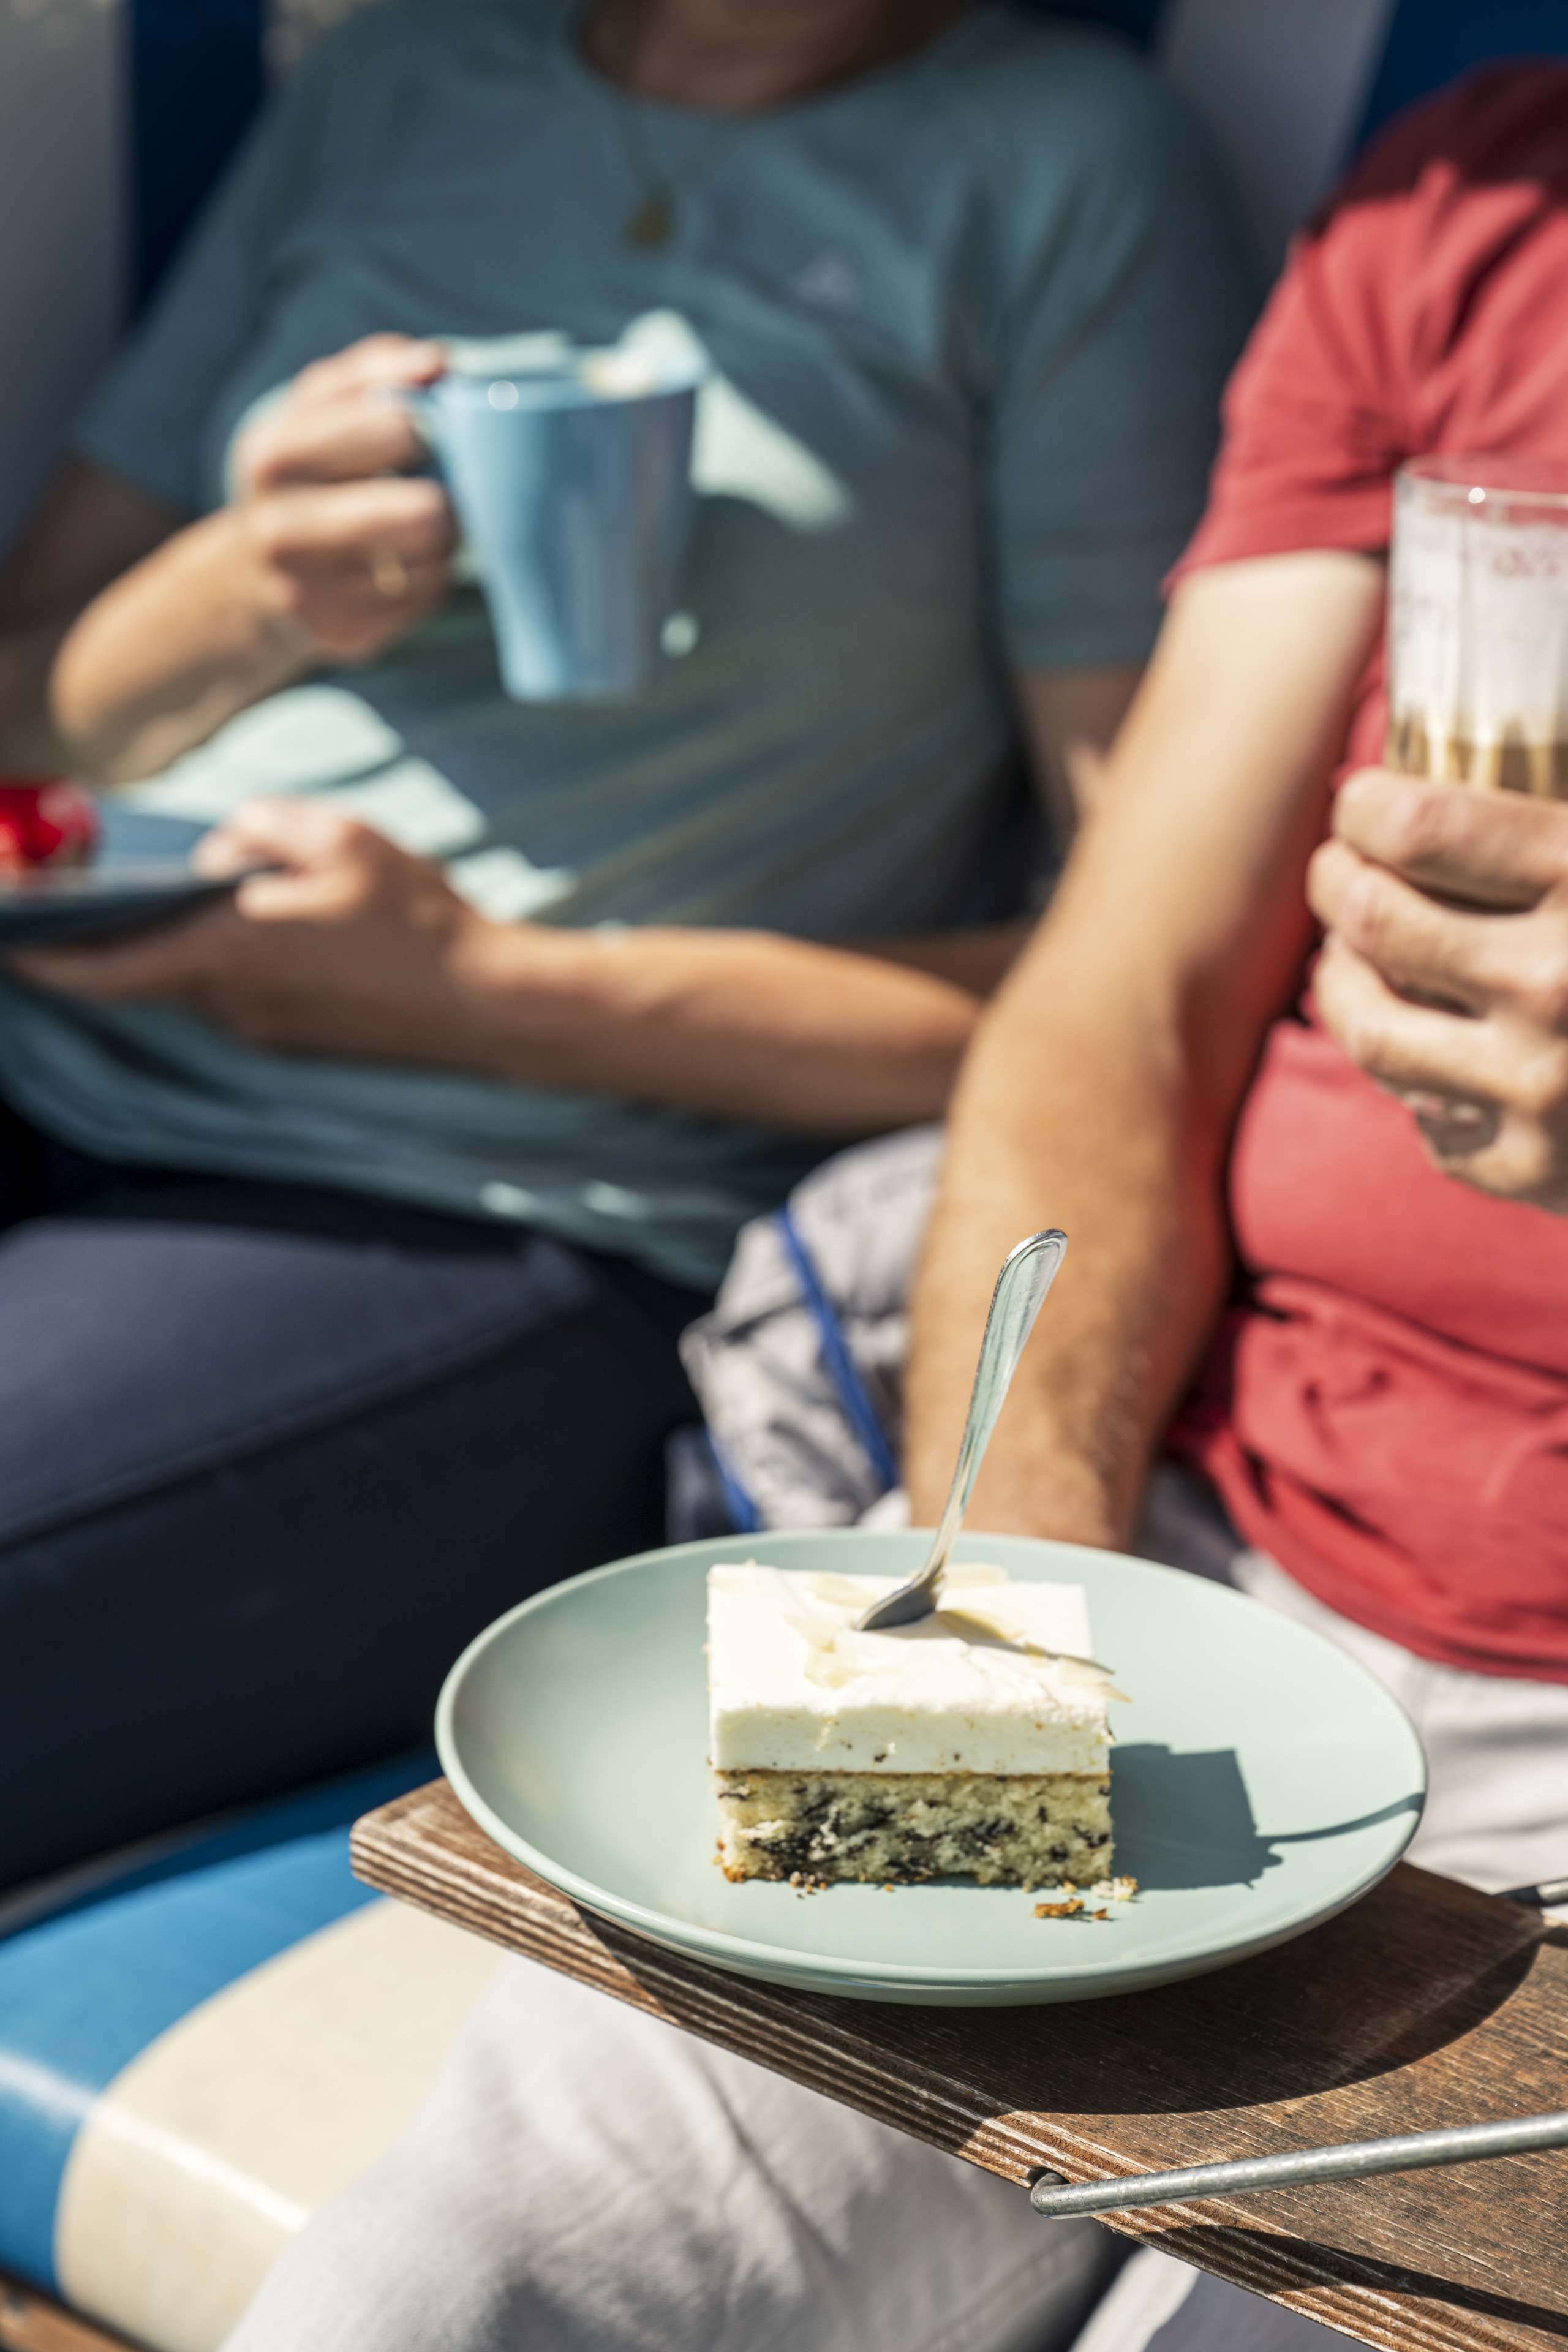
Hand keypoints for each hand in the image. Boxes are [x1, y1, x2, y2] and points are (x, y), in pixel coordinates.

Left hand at [9, 799, 500, 1063]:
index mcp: (229, 952)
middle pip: (154, 963)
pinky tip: (300, 927)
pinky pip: (244, 990)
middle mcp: (232, 1003)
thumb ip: (261, 828)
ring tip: (264, 894)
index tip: (13, 945)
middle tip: (135, 885)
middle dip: (141, 925)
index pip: (106, 967)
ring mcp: (264, 1029)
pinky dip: (246, 957)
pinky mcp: (297, 1039)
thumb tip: (223, 856)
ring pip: (203, 973)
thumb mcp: (341, 837)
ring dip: (209, 936)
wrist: (487, 1005)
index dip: (48, 958)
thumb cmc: (416, 919)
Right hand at [229, 334, 456, 665]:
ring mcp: (313, 594)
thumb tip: (439, 364)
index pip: (394, 429)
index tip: (427, 431)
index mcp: (275, 456)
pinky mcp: (347, 637)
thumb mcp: (318, 408)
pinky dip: (431, 580)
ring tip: (421, 529)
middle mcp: (283, 532)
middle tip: (440, 490)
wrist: (253, 577)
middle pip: (424, 514)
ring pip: (433, 563)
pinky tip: (407, 566)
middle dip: (446, 500)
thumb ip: (375, 371)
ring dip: (444, 544)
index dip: (428, 428)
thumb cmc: (307, 473)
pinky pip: (427, 601)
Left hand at [1308, 768, 1567, 1208]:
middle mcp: (1560, 986)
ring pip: (1370, 1028)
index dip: (1365, 807)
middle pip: (1376, 920)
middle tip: (1336, 869)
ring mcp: (1540, 1090)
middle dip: (1335, 883)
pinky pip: (1427, 1118)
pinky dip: (1418, 1079)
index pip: (1420, 827)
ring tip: (1348, 951)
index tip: (1358, 802)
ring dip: (1341, 980)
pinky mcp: (1534, 1171)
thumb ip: (1565, 806)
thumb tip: (1479, 743)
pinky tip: (1427, 1042)